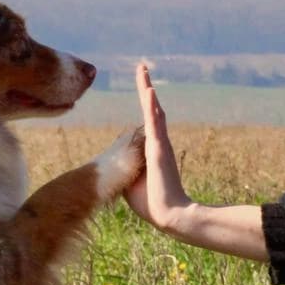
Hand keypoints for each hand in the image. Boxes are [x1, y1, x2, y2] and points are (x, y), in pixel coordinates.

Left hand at [123, 63, 193, 232]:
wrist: (169, 216)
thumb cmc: (150, 202)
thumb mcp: (130, 182)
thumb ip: (125, 169)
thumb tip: (114, 166)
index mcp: (151, 149)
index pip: (145, 121)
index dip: (144, 104)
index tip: (142, 87)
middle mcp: (157, 142)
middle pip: (150, 109)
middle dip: (145, 88)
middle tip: (141, 67)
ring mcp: (159, 144)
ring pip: (153, 111)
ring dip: (147, 89)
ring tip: (142, 70)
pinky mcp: (159, 149)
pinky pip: (155, 123)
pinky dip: (152, 106)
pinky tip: (149, 90)